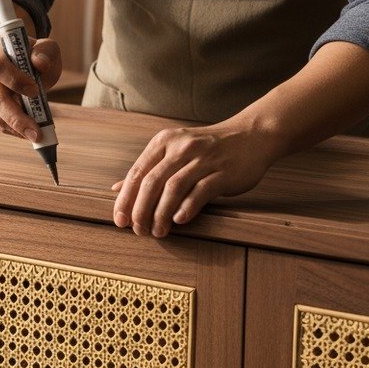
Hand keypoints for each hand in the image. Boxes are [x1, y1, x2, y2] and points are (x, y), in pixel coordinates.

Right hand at [0, 33, 62, 140]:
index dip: (15, 81)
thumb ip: (46, 52)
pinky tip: (24, 130)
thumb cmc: (29, 56)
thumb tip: (41, 64)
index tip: (35, 91)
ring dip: (16, 127)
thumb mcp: (44, 48)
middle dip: (16, 118)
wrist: (10, 59)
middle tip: (36, 134)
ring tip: (35, 133)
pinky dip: (10, 129)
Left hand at [111, 120, 281, 236]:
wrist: (252, 135)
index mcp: (163, 142)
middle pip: (152, 182)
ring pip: (174, 187)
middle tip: (138, 230)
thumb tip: (116, 188)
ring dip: (161, 213)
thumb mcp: (173, 150)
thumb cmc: (207, 148)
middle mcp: (181, 148)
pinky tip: (179, 220)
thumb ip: (148, 169)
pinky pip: (201, 190)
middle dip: (140, 210)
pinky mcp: (224, 172)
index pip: (137, 173)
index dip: (125, 199)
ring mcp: (203, 159)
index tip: (119, 220)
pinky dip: (187, 206)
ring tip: (157, 232)